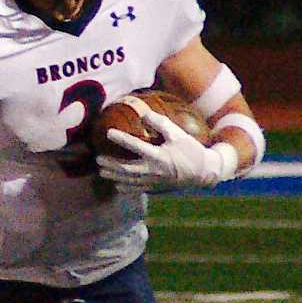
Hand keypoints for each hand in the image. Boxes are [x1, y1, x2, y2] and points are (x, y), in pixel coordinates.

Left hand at [98, 110, 237, 191]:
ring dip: (114, 176)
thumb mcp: (178, 134)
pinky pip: (138, 189)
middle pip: (127, 169)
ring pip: (129, 181)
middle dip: (111, 164)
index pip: (136, 146)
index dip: (121, 139)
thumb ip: (160, 123)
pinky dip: (126, 188)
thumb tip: (143, 113)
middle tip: (98, 159)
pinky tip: (117, 185)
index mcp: (159, 156)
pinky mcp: (156, 188)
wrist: (203, 172)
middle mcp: (154, 171)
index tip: (108, 132)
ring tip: (102, 172)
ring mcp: (154, 182)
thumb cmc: (190, 150)